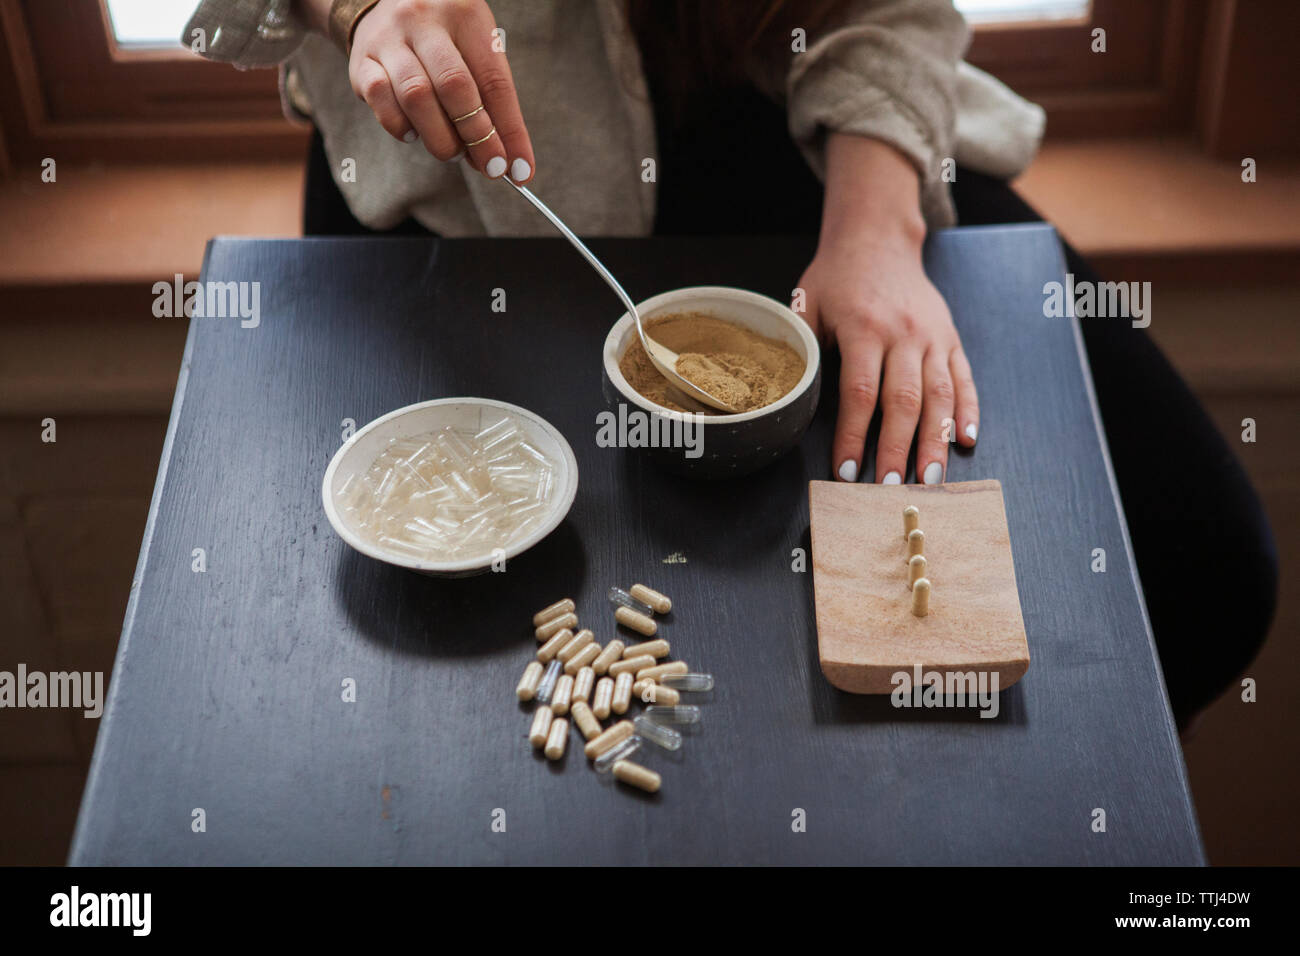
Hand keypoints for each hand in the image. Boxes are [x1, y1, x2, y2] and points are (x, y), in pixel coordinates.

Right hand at [304, 0, 534, 180]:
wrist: (382, 6)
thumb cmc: (444, 39)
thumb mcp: (475, 52)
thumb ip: (490, 101)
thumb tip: (507, 160)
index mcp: (465, 15)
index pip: (495, 81)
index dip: (510, 130)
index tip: (520, 168)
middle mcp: (425, 20)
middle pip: (455, 86)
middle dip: (477, 137)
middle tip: (489, 166)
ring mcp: (389, 38)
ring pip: (416, 97)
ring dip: (440, 138)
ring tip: (452, 152)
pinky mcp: (362, 61)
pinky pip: (382, 101)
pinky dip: (402, 128)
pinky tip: (414, 134)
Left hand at [797, 135, 977, 483]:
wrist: (878, 239)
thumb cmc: (836, 278)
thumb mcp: (807, 305)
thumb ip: (804, 351)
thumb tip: (790, 403)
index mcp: (864, 329)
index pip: (860, 394)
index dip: (854, 437)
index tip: (847, 472)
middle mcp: (904, 334)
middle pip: (903, 402)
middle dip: (897, 451)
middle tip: (891, 491)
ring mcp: (933, 337)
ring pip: (940, 396)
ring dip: (936, 441)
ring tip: (931, 479)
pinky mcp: (951, 337)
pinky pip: (964, 378)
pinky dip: (969, 411)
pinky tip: (968, 440)